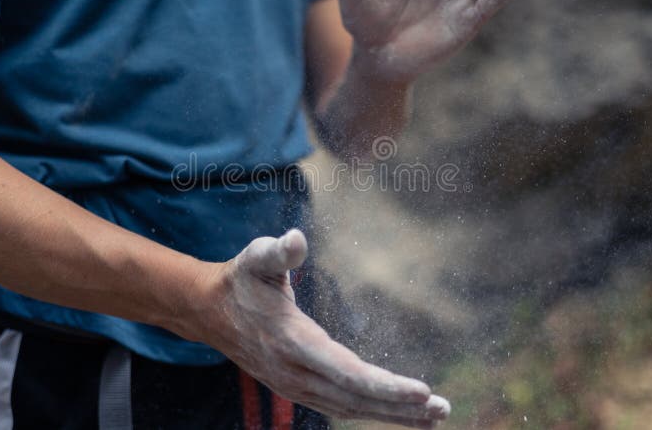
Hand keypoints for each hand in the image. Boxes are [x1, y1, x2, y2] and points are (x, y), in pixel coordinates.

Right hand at [203, 230, 450, 428]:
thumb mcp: (256, 257)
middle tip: (441, 409)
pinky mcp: (297, 389)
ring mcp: (294, 386)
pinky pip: (340, 406)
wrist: (210, 312)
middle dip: (399, 407)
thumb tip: (297, 238)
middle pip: (354, 398)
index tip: (421, 391)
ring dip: (392, 414)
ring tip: (434, 416)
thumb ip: (279, 250)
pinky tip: (399, 412)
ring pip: (349, 408)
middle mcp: (294, 372)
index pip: (344, 371)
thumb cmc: (241, 279)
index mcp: (291, 341)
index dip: (383, 385)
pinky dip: (371, 411)